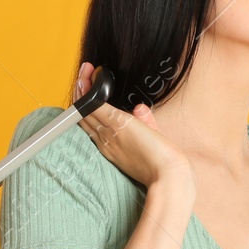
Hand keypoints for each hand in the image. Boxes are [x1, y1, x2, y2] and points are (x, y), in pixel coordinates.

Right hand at [73, 61, 192, 190]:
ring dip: (82, 88)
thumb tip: (140, 108)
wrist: (168, 176)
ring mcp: (109, 132)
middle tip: (84, 74)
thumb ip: (145, 122)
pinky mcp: (117, 124)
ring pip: (85, 108)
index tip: (89, 89)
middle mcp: (105, 140)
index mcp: (111, 147)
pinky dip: (89, 92)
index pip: (91, 124)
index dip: (86, 106)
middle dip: (81, 93)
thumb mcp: (151, 140)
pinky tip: (88, 79)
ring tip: (85, 71)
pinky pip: (94, 106)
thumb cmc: (162, 165)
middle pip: (83, 114)